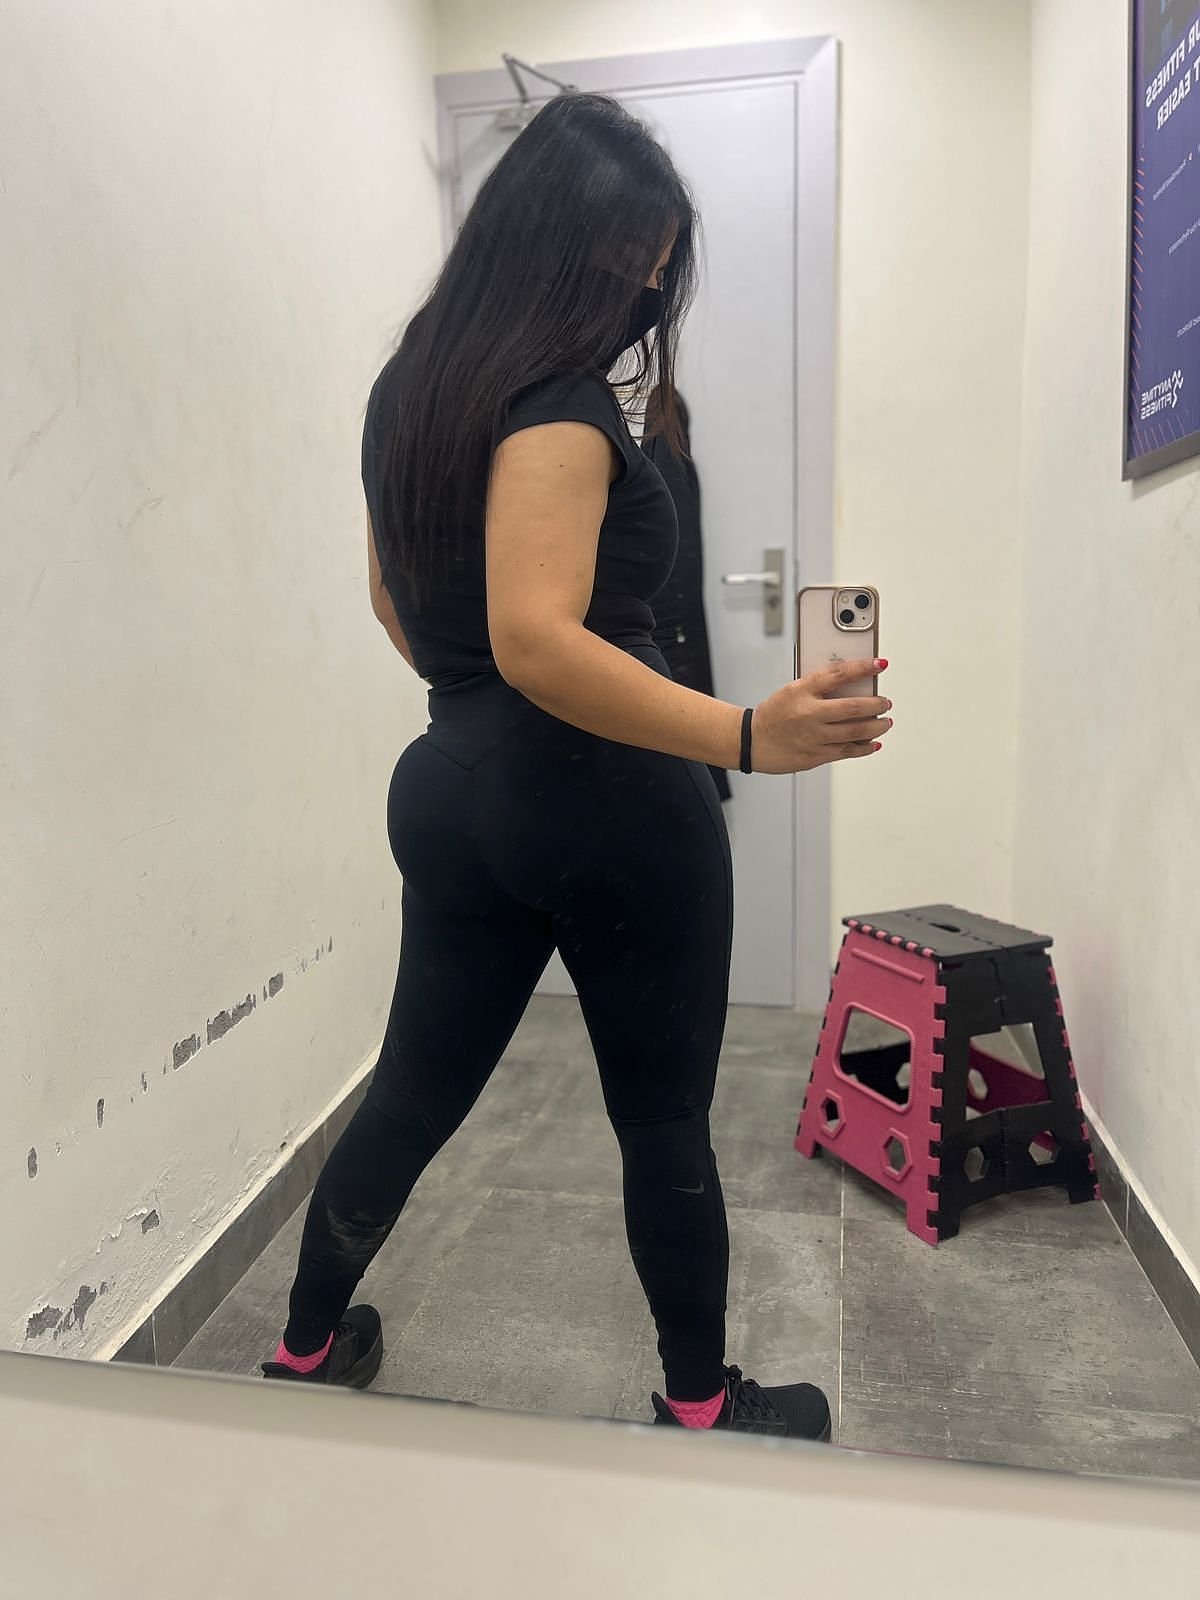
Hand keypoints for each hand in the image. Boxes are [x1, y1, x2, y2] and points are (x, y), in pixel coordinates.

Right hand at [749, 659, 891, 774]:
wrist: (751, 742)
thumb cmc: (773, 715)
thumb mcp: (792, 691)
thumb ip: (819, 687)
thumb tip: (851, 684)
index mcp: (802, 691)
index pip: (839, 674)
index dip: (863, 667)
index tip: (879, 665)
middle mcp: (810, 714)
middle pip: (854, 707)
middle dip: (877, 704)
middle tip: (885, 702)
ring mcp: (814, 737)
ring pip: (856, 731)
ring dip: (877, 726)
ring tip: (884, 722)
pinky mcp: (817, 756)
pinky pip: (847, 751)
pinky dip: (865, 747)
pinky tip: (873, 743)